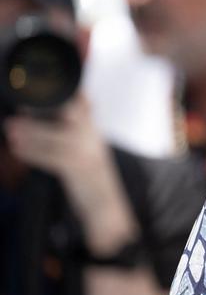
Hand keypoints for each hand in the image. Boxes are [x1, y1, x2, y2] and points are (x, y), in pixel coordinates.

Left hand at [4, 95, 138, 254]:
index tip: (39, 90)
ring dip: (30, 133)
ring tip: (10, 130)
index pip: (82, 103)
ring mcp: (86, 152)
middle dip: (41, 114)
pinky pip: (51, 158)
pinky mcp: (77, 168)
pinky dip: (33, 153)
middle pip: (67, 116)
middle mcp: (92, 138)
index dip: (66, 93)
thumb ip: (72, 131)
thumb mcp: (86, 149)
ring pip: (55, 137)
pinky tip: (18, 149)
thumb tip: (37, 117)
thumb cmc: (90, 177)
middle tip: (18, 113)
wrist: (106, 204)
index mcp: (93, 130)